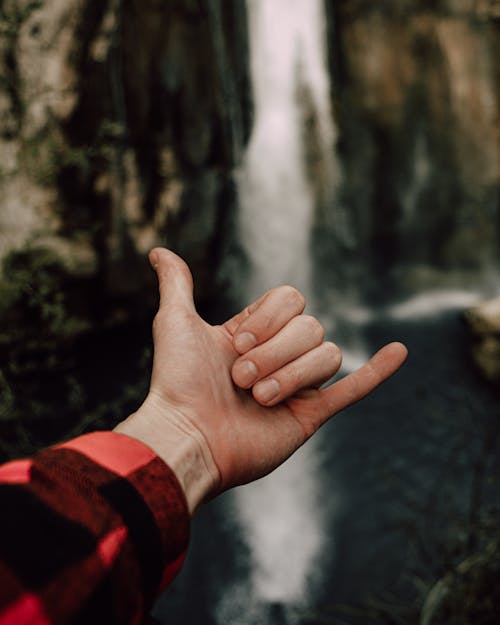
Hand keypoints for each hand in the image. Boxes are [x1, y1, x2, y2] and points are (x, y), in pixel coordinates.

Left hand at [115, 249, 406, 512]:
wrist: (186, 436)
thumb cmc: (176, 381)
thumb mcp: (174, 322)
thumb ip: (177, 284)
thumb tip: (159, 250)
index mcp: (256, 333)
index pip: (291, 300)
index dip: (269, 319)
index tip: (235, 344)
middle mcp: (279, 355)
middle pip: (311, 328)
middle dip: (275, 352)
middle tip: (241, 379)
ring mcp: (298, 385)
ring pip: (329, 354)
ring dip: (292, 374)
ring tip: (259, 398)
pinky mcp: (311, 415)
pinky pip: (354, 388)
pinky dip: (378, 370)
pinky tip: (399, 351)